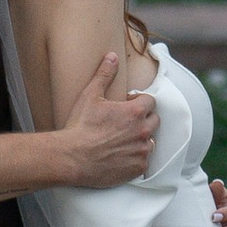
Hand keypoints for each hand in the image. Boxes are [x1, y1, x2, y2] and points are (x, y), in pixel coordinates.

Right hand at [56, 48, 157, 188]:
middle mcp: (143, 131)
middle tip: (124, 124)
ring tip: (121, 140)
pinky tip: (120, 155)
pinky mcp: (137, 168)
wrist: (72, 157)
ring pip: (150, 141)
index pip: (150, 101)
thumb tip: (112, 57)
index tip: (126, 106)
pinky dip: (135, 158)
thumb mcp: (90, 95)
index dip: (138, 102)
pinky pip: (144, 161)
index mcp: (135, 111)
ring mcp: (141, 151)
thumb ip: (104, 74)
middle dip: (143, 120)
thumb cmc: (80, 127)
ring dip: (140, 139)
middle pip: (154, 121)